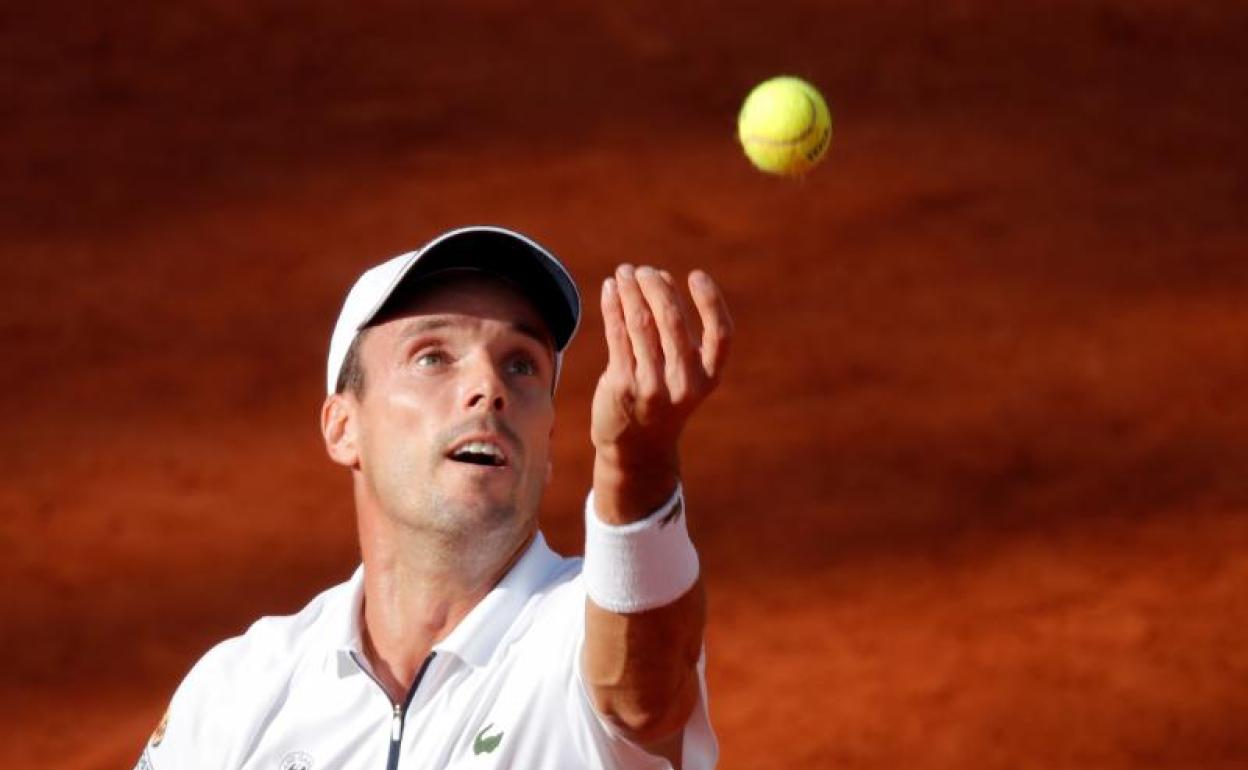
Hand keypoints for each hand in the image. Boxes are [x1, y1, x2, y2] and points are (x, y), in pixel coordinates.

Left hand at [590, 264, 731, 522]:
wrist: (636, 450)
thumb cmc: (661, 400)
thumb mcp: (681, 374)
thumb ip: (674, 333)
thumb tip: (658, 279)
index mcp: (707, 378)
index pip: (720, 335)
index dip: (710, 302)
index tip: (695, 275)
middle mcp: (683, 383)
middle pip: (672, 321)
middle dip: (656, 287)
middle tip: (644, 271)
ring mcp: (651, 386)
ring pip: (640, 324)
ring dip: (630, 291)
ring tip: (624, 273)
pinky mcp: (622, 386)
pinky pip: (617, 335)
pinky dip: (613, 307)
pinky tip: (610, 290)